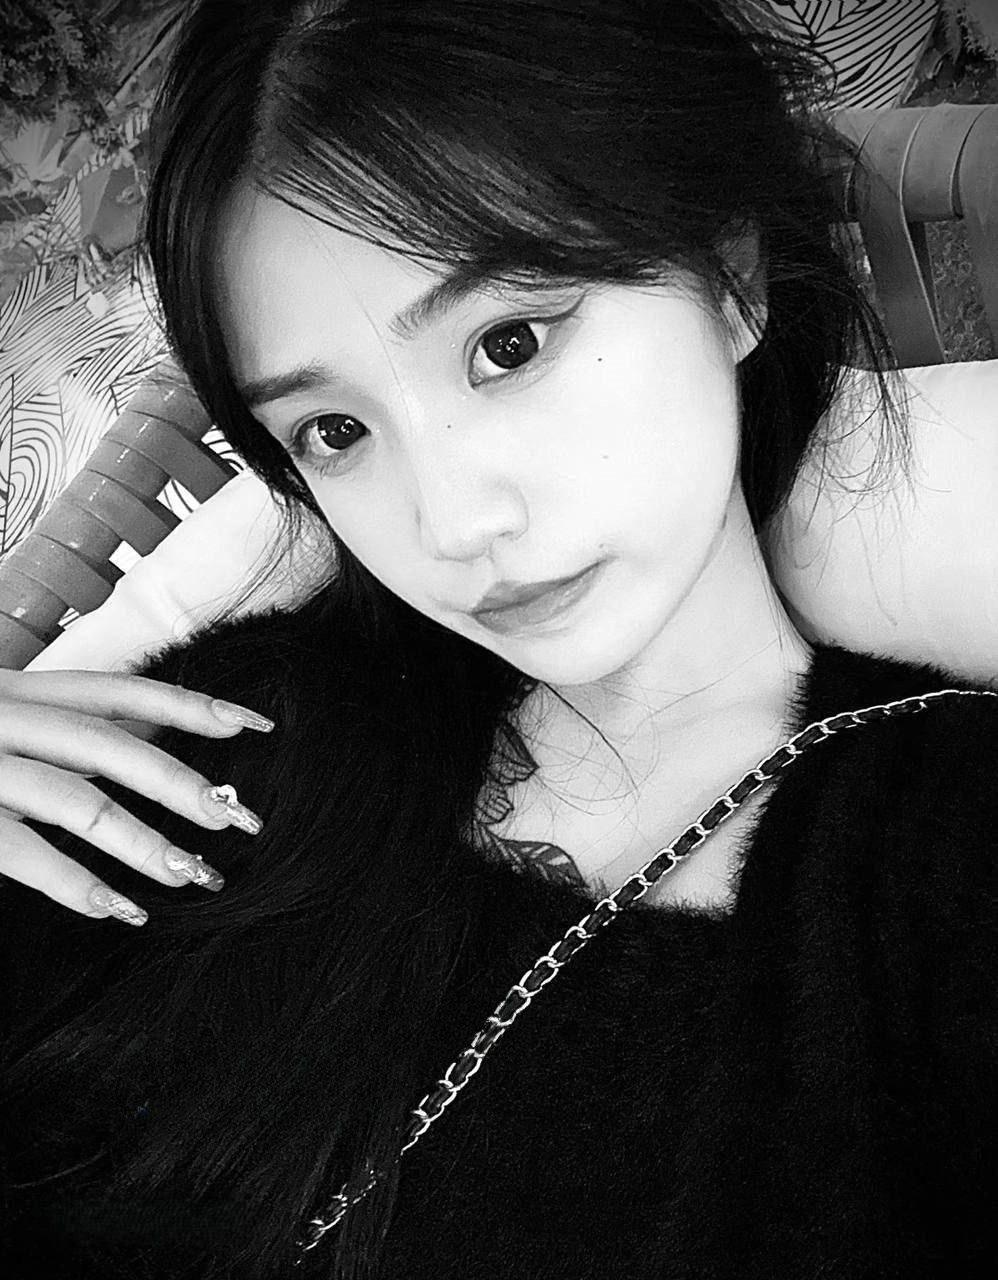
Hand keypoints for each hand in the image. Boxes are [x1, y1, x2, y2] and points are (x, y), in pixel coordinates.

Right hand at [0, 669, 271, 925]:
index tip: (249, 723)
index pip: (118, 693)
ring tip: (190, 873)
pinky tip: (114, 906)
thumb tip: (154, 736)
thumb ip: (67, 728)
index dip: (186, 706)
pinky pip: (19, 851)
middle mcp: (6, 718)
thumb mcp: (7, 718)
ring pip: (75, 802)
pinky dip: (71, 882)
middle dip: (178, 783)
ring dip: (141, 841)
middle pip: (106, 746)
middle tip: (233, 815)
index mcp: (24, 692)